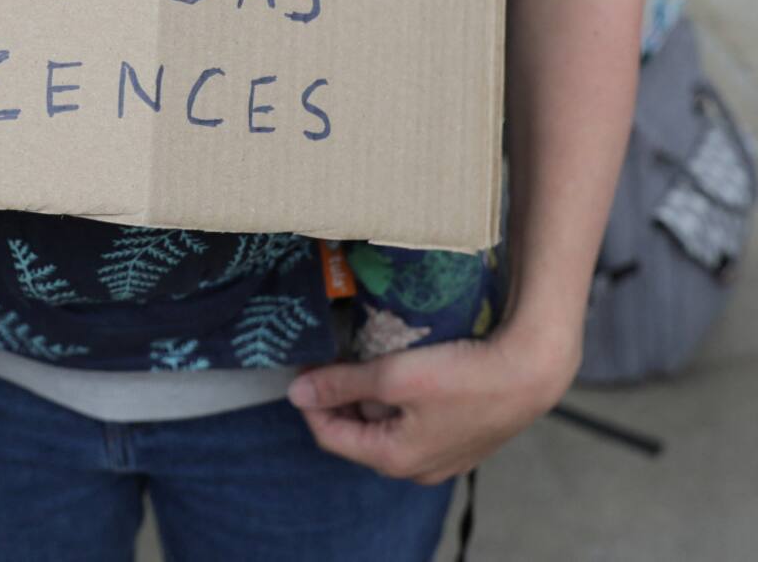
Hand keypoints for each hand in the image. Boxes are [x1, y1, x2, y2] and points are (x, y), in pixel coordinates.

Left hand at [287, 318, 578, 485]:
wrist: (530, 372)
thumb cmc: (463, 376)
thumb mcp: (394, 376)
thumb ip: (343, 384)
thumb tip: (296, 393)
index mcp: (394, 459)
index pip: (330, 436)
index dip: (311, 400)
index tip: (304, 364)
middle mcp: (415, 468)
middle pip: (358, 432)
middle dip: (340, 397)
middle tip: (332, 356)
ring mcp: (440, 455)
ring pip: (386, 426)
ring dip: (369, 396)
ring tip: (364, 356)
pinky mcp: (458, 437)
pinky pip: (412, 421)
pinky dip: (398, 398)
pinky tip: (402, 366)